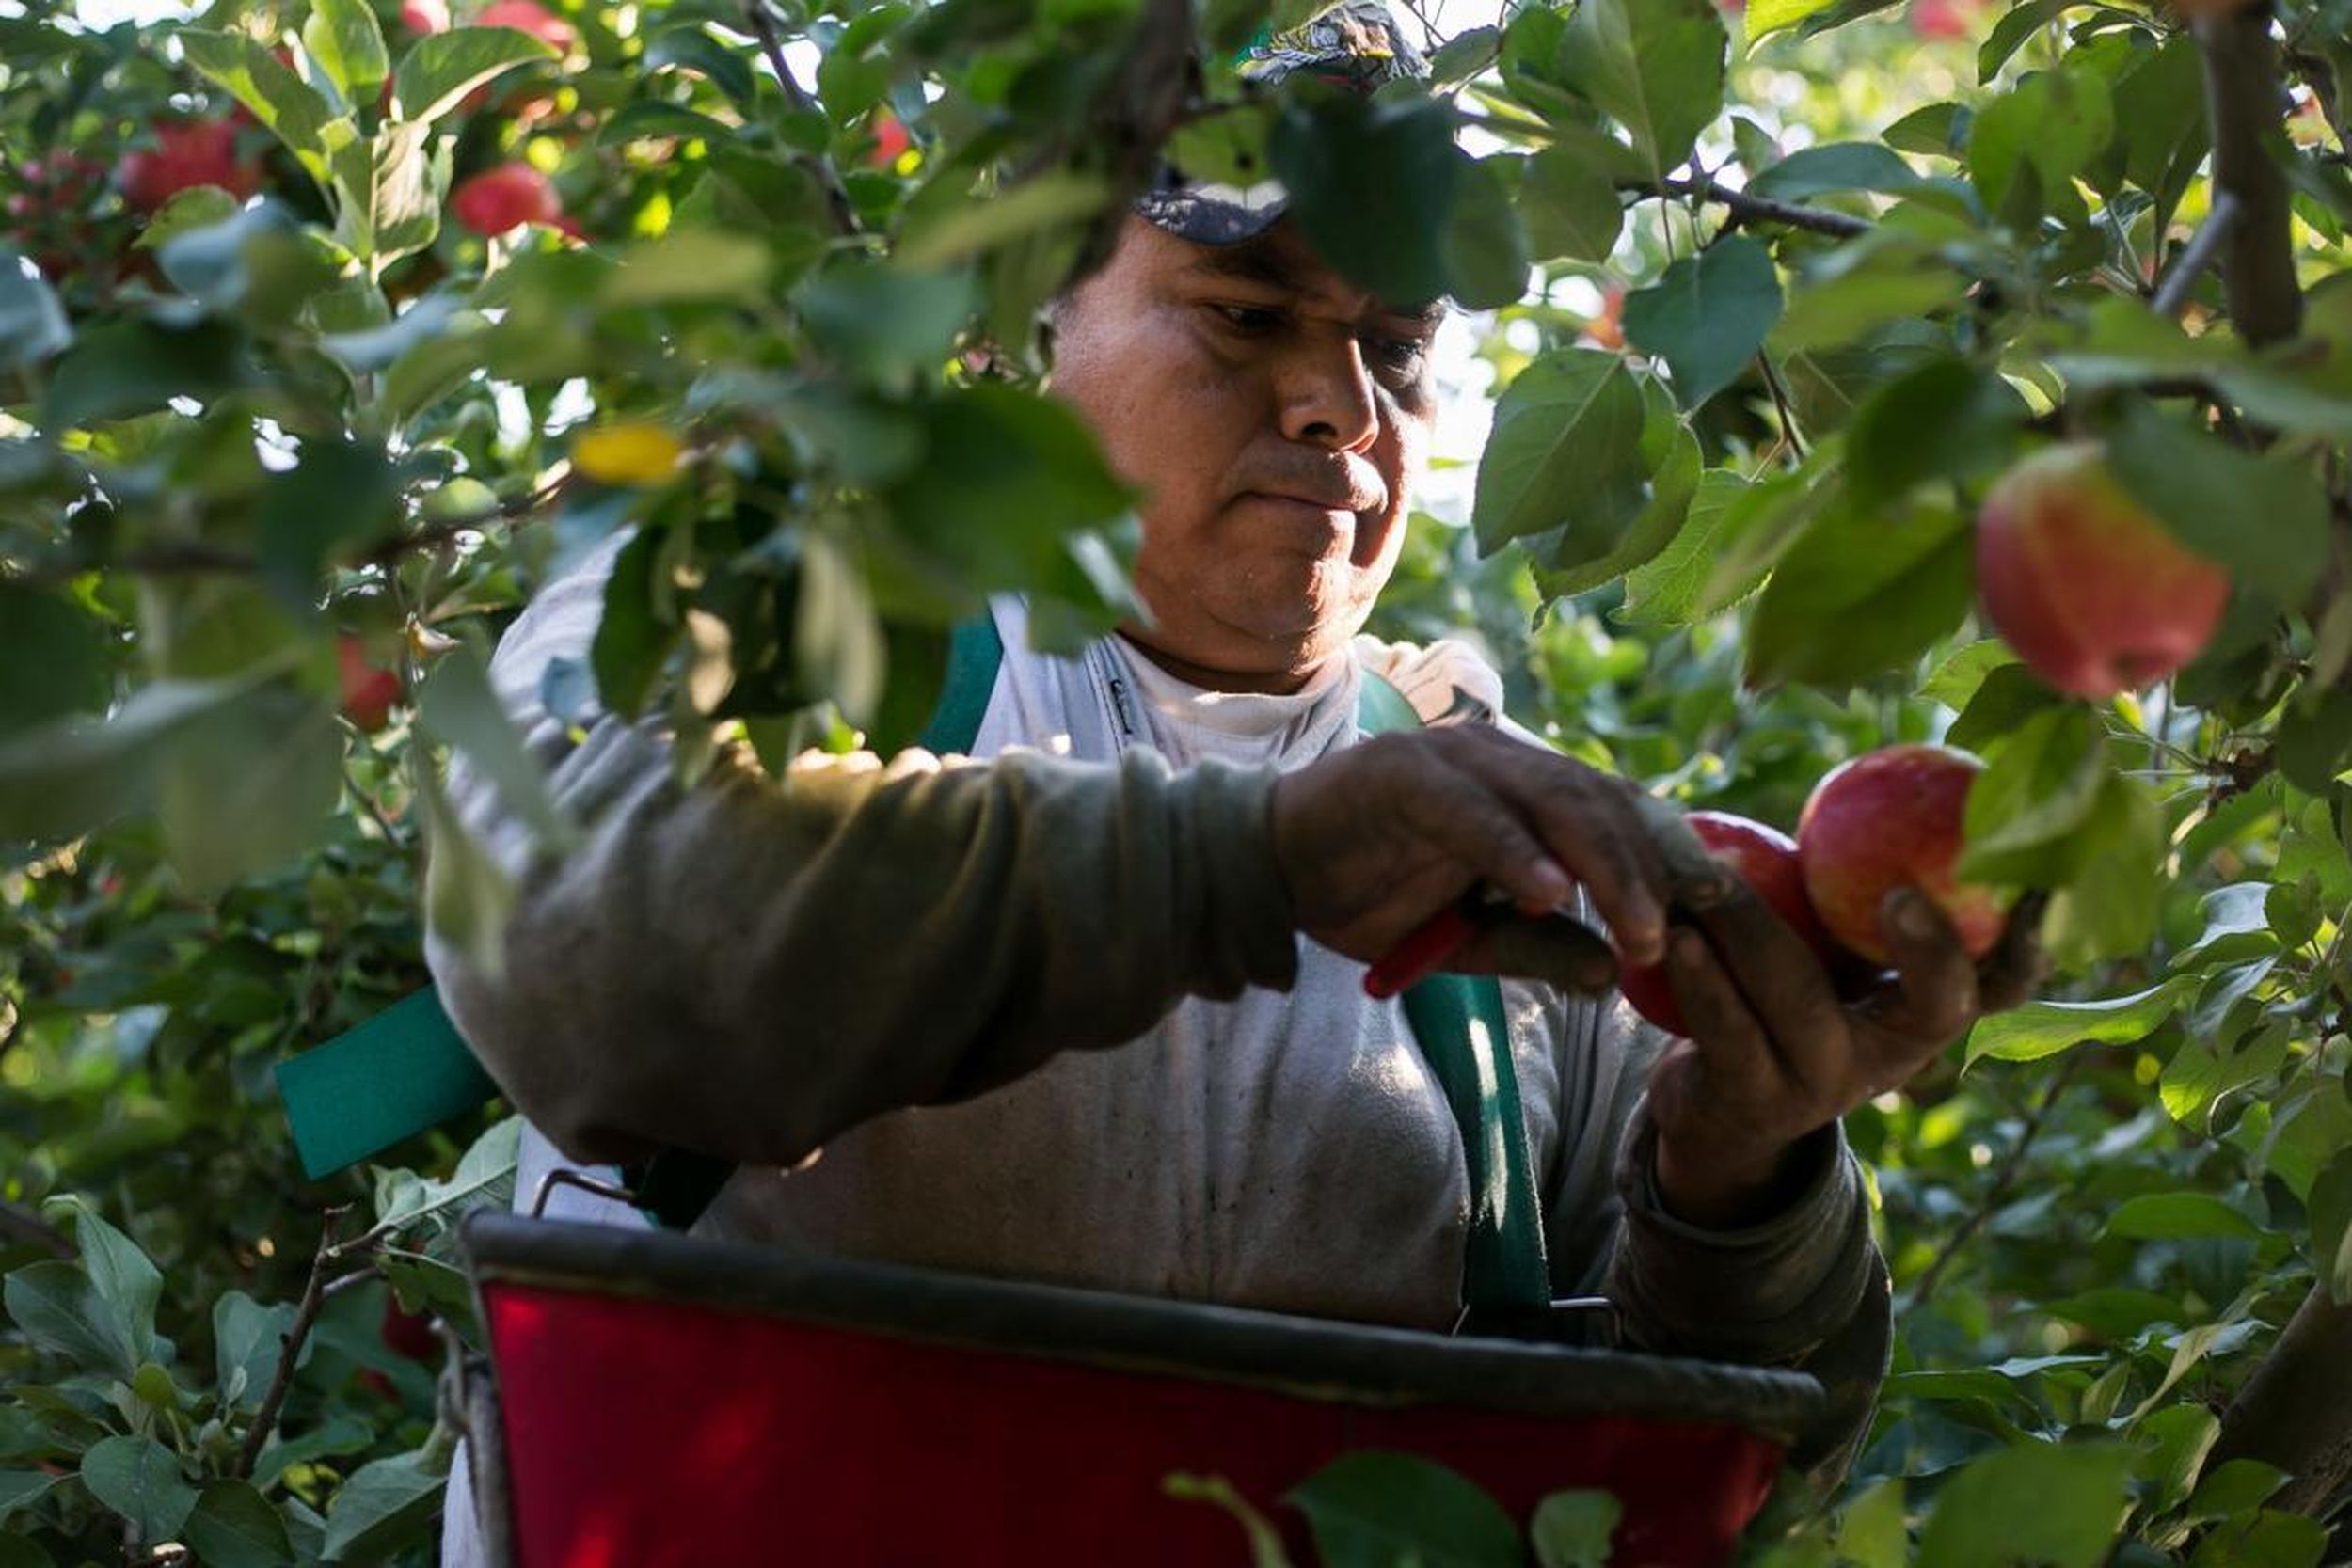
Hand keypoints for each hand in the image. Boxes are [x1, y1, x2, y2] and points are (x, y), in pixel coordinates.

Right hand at [1269, 726, 1717, 992]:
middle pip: (1600, 805)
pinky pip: (1472, 813)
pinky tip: (1548, 895)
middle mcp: (1499, 761)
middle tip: (1679, 941)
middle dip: (1651, 874)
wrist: (1266, 869)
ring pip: (1552, 802)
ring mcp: (1452, 760)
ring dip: (1603, 869)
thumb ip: (1534, 947)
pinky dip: (1513, 851)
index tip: (1714, 922)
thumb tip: (1609, 977)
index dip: (1669, 860)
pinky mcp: (1402, 774)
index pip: (1618, 813)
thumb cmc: (1367, 895)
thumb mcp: (1465, 938)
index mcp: (1524, 789)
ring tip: (1637, 931)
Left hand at [1643, 883, 2047, 1227]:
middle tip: (1902, 892)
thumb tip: (1892, 762)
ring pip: (1801, 1004)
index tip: (2036, 891)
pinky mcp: (1753, 1102)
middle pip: (1935, 1005)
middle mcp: (1893, 1057)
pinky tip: (1677, 937)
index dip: (2030, 943)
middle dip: (1929, 948)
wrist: (1715, 1106)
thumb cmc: (1783, 993)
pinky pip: (1731, 1036)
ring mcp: (1824, 1085)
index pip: (2005, 982)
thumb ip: (1856, 882)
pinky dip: (1703, 980)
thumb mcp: (1831, 946)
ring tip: (1711, 878)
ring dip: (1753, 929)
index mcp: (1924, 1012)